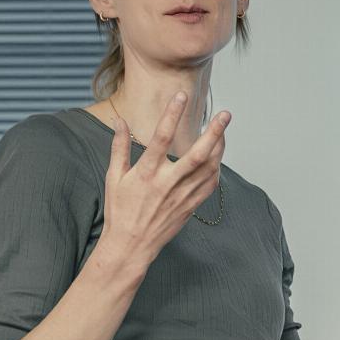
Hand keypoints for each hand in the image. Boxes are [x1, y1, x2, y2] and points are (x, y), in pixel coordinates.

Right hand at [98, 92, 227, 270]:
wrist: (132, 244)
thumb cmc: (120, 209)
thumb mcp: (113, 177)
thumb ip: (119, 147)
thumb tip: (120, 121)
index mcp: (146, 173)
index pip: (162, 137)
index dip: (171, 114)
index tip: (181, 95)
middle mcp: (168, 183)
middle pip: (197, 154)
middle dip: (214, 132)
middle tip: (225, 114)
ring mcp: (183, 196)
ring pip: (209, 168)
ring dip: (220, 147)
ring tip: (223, 130)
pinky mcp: (192, 206)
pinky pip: (210, 184)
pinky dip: (217, 168)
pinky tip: (218, 156)